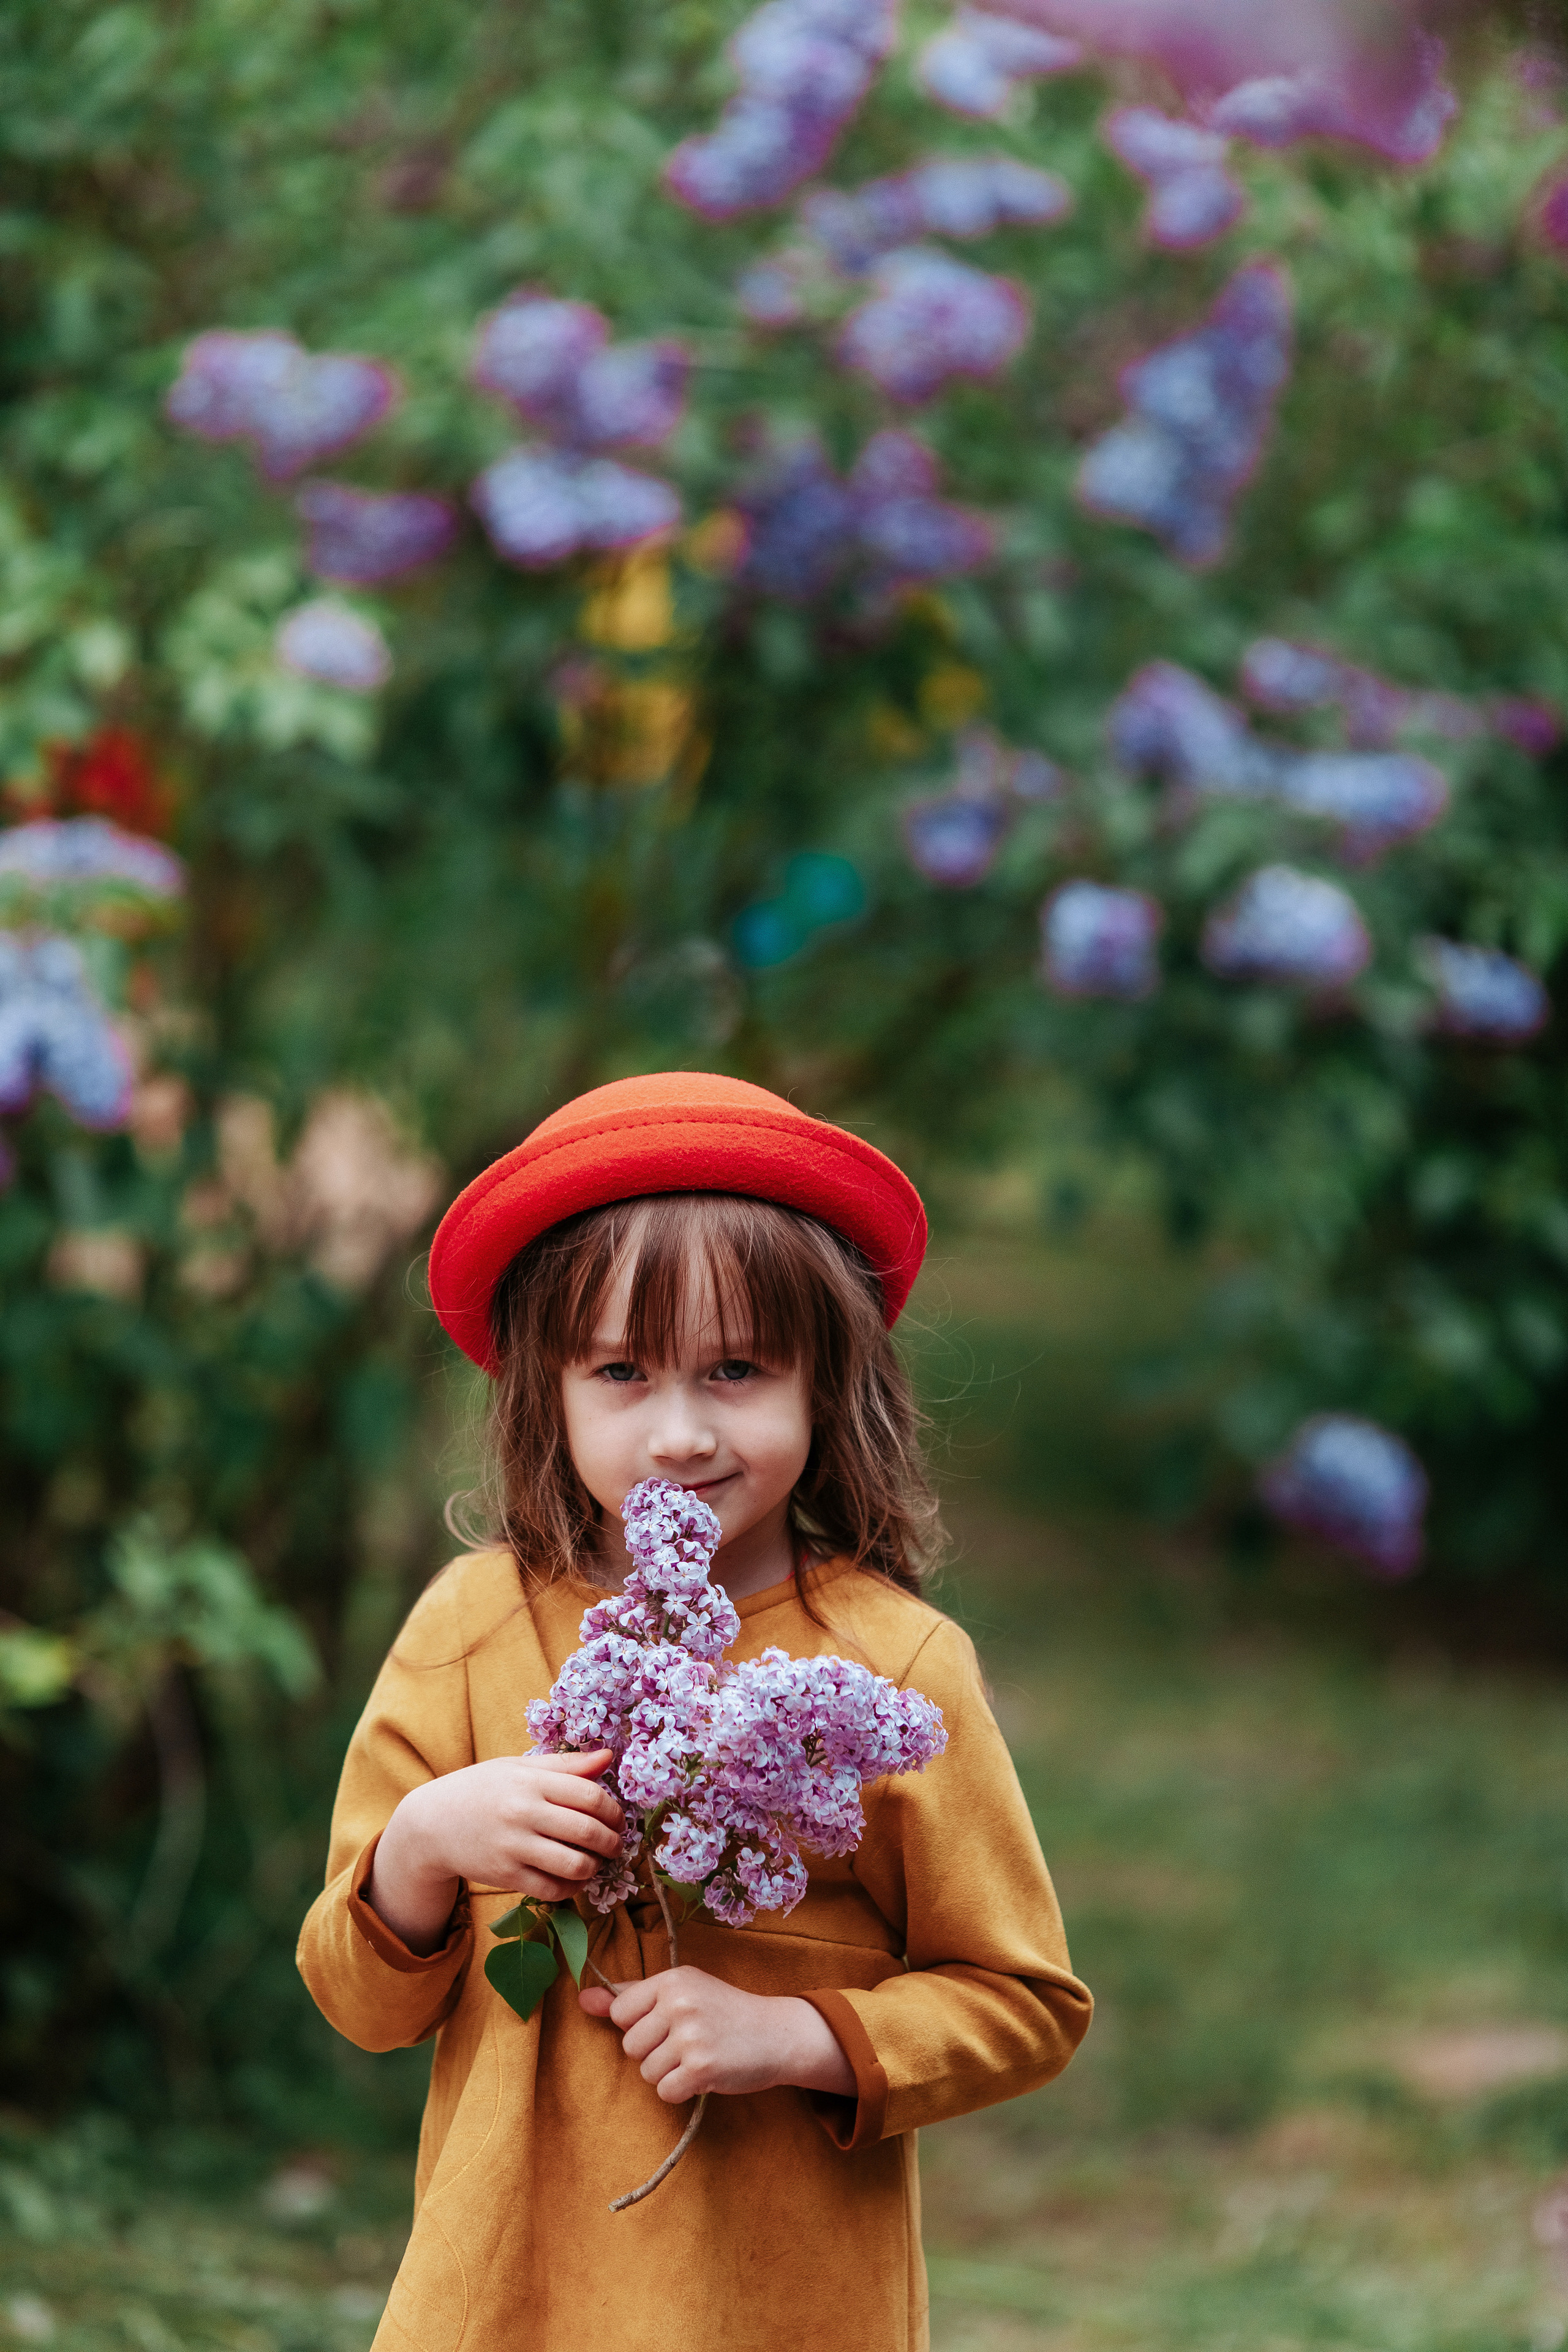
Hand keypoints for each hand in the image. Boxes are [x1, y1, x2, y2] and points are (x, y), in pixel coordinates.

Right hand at [367, 1750, 622, 1954]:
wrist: (431, 1823)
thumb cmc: (481, 1789)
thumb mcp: (518, 1768)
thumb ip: (565, 1765)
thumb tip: (608, 1758)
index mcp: (530, 1781)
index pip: (590, 1795)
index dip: (613, 1810)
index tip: (618, 1819)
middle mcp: (523, 1812)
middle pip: (587, 1831)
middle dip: (612, 1842)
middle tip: (616, 1844)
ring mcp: (513, 1846)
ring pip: (574, 1865)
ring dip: (595, 1867)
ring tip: (596, 1862)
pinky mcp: (505, 1876)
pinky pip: (551, 1889)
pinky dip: (571, 1888)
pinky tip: (573, 1879)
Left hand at [578, 1967, 854, 2102]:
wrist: (776, 2033)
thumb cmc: (724, 2011)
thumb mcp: (682, 1991)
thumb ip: (632, 1996)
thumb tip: (582, 1999)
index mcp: (672, 1979)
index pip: (620, 2012)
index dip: (640, 2025)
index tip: (667, 2023)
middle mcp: (679, 2003)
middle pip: (630, 2046)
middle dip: (654, 2052)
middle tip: (687, 2042)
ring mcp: (691, 2036)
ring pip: (646, 2072)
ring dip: (668, 2073)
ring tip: (698, 2056)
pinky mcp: (701, 2068)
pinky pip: (665, 2092)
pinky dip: (681, 2091)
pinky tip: (703, 2075)